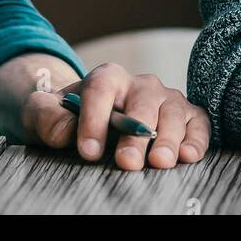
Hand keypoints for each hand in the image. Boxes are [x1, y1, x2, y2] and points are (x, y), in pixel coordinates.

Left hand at [21, 62, 209, 169]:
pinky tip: (187, 156)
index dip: (94, 120)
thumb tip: (65, 132)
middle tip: (126, 163)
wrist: (88, 118)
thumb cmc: (66, 116)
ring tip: (160, 163)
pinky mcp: (187, 116)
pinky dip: (196, 139)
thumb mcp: (42, 111)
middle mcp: (140, 84)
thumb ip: (46, 117)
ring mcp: (166, 99)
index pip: (100, 90)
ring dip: (167, 138)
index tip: (87, 151)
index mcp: (105, 77)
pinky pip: (197, 123)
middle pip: (140, 104)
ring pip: (171, 112)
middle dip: (134, 135)